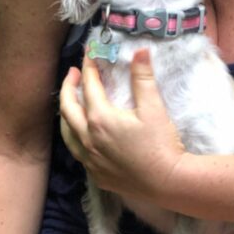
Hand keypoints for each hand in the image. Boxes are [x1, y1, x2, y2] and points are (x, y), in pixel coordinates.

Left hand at [59, 49, 184, 200]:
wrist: (167, 182)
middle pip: (68, 108)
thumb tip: (140, 50)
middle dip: (68, 87)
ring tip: (71, 103)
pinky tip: (83, 135)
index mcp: (100, 119)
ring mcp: (89, 159)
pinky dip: (75, 137)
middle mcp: (88, 139)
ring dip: (67, 114)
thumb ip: (143, 78)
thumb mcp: (153, 107)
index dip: (88, 68)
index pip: (89, 86)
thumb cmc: (161, 144)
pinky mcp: (95, 175)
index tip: (89, 54)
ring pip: (67, 132)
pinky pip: (77, 152)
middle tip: (73, 73)